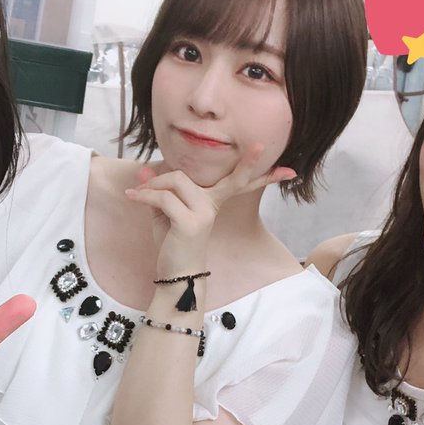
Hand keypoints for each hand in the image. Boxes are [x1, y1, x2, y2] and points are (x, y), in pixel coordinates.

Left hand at [124, 144, 294, 273]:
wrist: (174, 277)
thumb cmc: (172, 246)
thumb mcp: (164, 215)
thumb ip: (158, 191)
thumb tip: (144, 170)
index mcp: (212, 203)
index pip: (238, 185)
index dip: (261, 175)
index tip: (290, 172)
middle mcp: (212, 206)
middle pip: (232, 180)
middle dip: (248, 164)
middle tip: (262, 147)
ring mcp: (204, 214)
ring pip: (176, 181)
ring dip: (153, 186)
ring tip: (138, 195)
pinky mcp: (190, 222)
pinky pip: (163, 197)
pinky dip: (145, 196)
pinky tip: (133, 198)